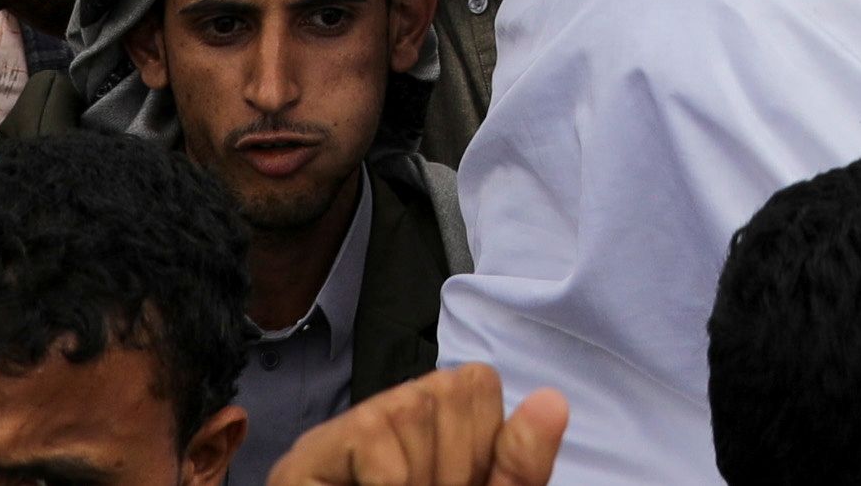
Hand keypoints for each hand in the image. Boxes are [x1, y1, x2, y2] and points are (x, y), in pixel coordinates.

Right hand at [271, 366, 572, 485]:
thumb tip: (553, 399)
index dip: (482, 447)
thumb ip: (520, 466)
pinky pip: (373, 437)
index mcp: (439, 429)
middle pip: (447, 390)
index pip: (477, 383)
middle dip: (454, 466)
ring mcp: (345, 433)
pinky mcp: (307, 455)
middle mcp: (391, 416)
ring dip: (420, 479)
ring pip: (411, 409)